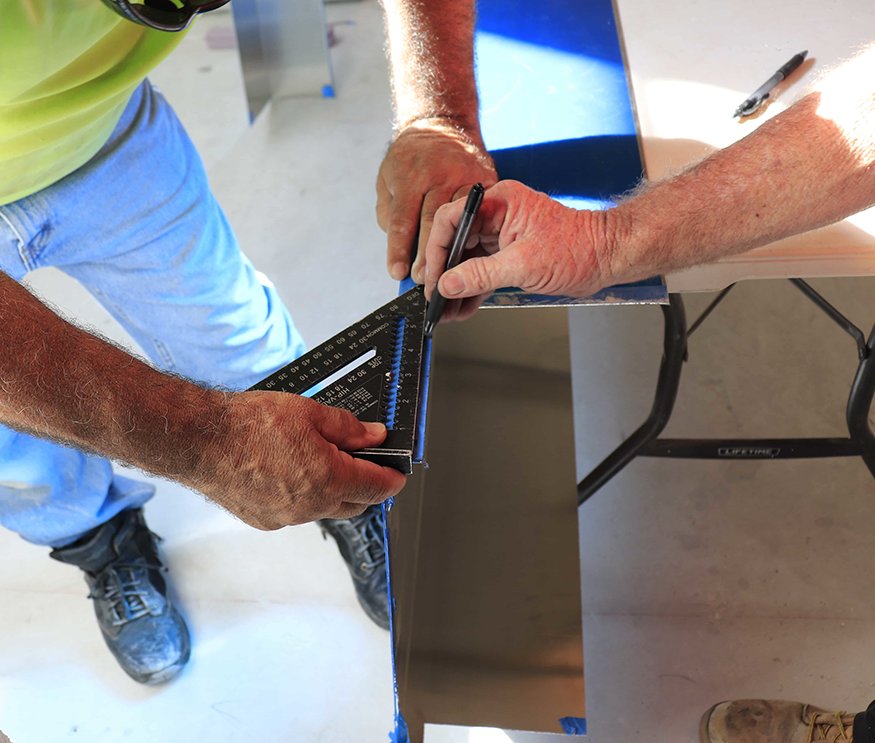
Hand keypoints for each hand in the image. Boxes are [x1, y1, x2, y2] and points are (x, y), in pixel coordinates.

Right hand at [192, 392, 406, 528]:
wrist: (200, 440)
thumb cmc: (248, 425)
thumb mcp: (310, 413)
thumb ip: (349, 428)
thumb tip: (374, 436)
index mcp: (329, 480)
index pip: (377, 488)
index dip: (392, 478)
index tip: (397, 473)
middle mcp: (310, 507)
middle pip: (355, 505)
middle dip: (366, 487)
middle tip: (363, 462)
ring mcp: (286, 518)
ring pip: (324, 509)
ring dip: (333, 491)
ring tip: (320, 459)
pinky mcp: (263, 520)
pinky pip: (296, 512)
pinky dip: (304, 496)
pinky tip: (290, 471)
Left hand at [376, 118, 496, 281]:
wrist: (443, 124)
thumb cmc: (411, 157)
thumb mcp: (387, 179)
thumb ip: (389, 212)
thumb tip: (398, 246)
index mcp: (412, 175)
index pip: (404, 221)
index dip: (400, 251)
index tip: (398, 273)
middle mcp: (442, 176)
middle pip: (434, 225)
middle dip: (428, 258)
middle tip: (423, 281)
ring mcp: (467, 178)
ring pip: (461, 223)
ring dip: (453, 252)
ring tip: (446, 274)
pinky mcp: (487, 182)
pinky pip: (481, 215)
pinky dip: (474, 237)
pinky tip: (467, 254)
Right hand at [423, 180, 614, 322]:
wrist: (607, 257)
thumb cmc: (578, 248)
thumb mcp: (523, 265)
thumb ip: (481, 275)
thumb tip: (449, 284)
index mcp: (500, 202)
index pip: (452, 218)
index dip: (437, 248)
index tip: (432, 275)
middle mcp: (498, 214)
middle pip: (456, 240)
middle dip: (443, 272)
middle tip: (434, 297)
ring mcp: (502, 234)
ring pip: (467, 259)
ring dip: (456, 286)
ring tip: (445, 310)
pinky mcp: (508, 252)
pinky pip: (481, 270)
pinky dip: (472, 289)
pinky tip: (461, 307)